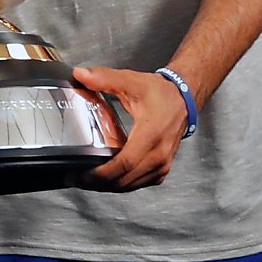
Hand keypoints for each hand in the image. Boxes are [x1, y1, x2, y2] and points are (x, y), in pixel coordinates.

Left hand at [74, 66, 186, 191]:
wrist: (184, 100)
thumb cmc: (162, 94)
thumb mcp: (132, 82)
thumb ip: (105, 78)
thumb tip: (81, 75)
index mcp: (150, 135)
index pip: (123, 164)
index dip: (100, 174)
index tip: (82, 174)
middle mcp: (159, 154)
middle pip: (124, 180)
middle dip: (98, 183)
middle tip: (77, 178)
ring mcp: (162, 165)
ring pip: (131, 186)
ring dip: (109, 186)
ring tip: (89, 180)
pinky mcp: (162, 169)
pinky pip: (139, 184)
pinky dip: (123, 184)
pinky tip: (110, 178)